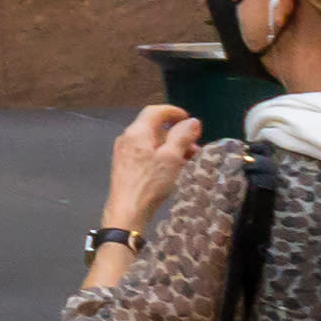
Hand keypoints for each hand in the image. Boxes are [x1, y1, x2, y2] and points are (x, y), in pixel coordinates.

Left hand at [105, 103, 202, 230]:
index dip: (173, 112)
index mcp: (137, 132)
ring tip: (190, 159)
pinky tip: (175, 168)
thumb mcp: (172, 157)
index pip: (155, 111)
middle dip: (177, 134)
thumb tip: (192, 121)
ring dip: (172, 147)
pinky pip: (146, 153)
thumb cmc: (151, 182)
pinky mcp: (126, 165)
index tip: (189, 119)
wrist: (128, 209)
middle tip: (195, 146)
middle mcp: (127, 138)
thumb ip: (182, 136)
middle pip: (154, 128)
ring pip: (152, 142)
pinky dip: (162, 155)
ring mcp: (124, 152)